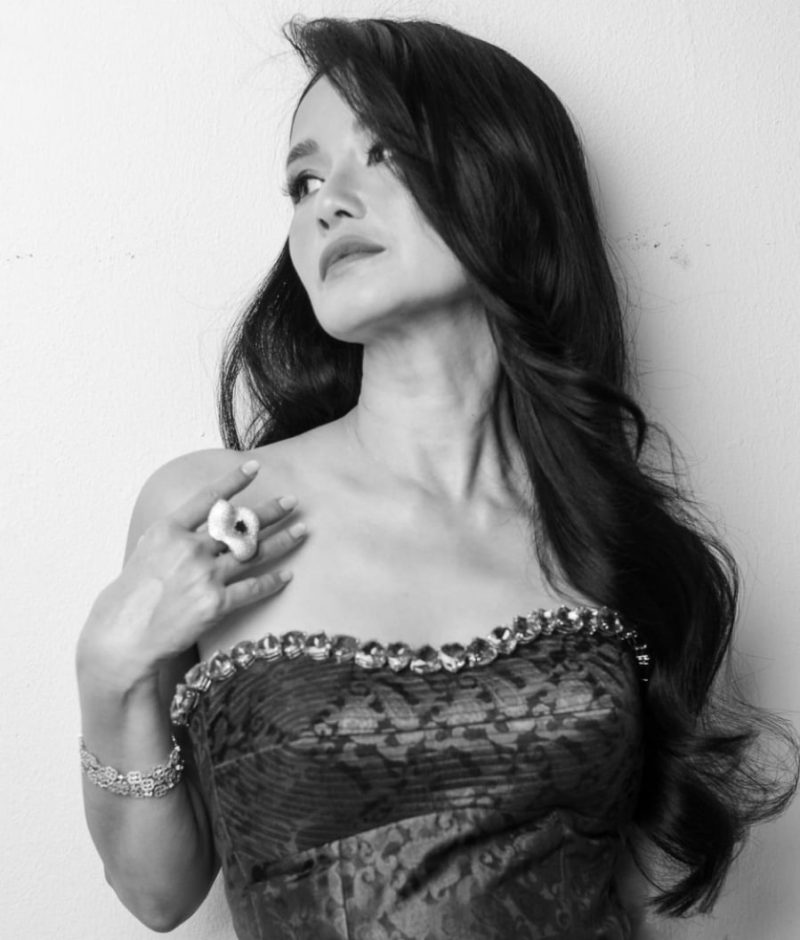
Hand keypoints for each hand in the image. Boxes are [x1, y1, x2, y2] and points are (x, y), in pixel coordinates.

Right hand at [78, 461, 306, 687]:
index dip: (234, 480)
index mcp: (169, 530)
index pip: (209, 498)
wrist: (122, 636)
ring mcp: (204, 576)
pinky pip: (252, 588)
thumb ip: (172, 535)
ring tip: (303, 530)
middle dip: (270, 511)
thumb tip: (192, 522)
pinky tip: (287, 575)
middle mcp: (189, 549)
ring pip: (253, 553)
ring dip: (283, 541)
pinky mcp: (215, 604)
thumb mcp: (145, 552)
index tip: (255, 467)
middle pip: (239, 524)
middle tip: (292, 501)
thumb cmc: (130, 597)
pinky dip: (273, 581)